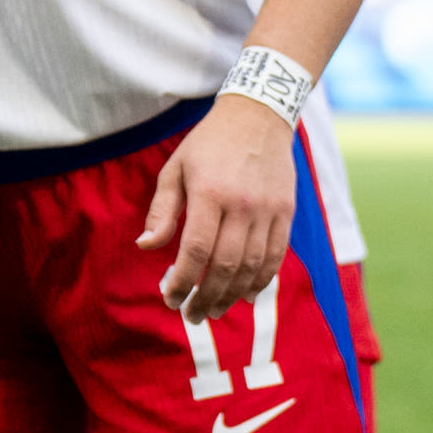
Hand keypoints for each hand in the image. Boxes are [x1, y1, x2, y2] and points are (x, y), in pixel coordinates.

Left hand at [136, 95, 300, 318]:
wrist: (259, 117)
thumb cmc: (209, 143)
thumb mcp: (175, 169)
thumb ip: (162, 210)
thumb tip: (147, 246)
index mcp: (209, 193)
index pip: (195, 250)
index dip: (183, 281)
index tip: (171, 298)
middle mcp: (242, 205)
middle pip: (225, 265)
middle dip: (206, 297)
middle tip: (192, 316)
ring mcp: (268, 210)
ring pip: (252, 266)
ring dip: (232, 295)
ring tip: (216, 310)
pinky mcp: (286, 212)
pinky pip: (276, 255)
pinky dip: (262, 280)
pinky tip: (246, 295)